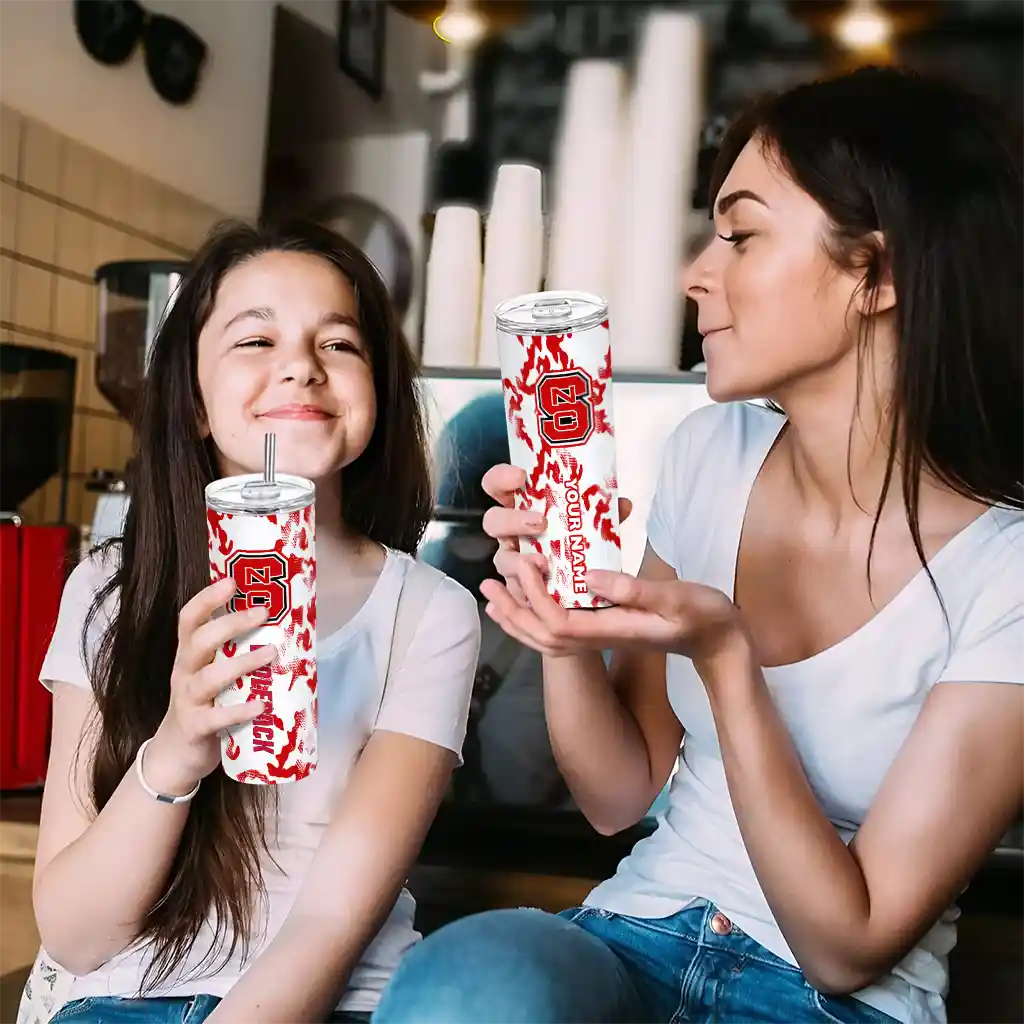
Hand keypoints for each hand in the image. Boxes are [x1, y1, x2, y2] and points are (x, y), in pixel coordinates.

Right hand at [146, 577, 276, 794]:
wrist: (176, 755)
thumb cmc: (205, 704)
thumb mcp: (213, 673)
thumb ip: (234, 653)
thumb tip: (282, 627)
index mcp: (189, 655)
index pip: (189, 620)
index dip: (207, 599)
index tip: (231, 581)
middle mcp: (185, 672)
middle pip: (200, 641)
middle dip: (231, 624)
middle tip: (263, 612)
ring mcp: (188, 700)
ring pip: (210, 677)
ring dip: (242, 663)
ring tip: (271, 653)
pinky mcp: (196, 728)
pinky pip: (216, 718)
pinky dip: (239, 711)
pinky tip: (261, 705)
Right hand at [480, 464, 632, 604]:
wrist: (600, 591)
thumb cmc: (588, 546)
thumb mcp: (601, 528)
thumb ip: (607, 516)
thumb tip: (622, 505)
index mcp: (523, 508)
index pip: (498, 486)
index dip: (501, 479)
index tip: (521, 476)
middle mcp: (512, 534)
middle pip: (493, 522)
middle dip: (511, 520)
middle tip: (540, 522)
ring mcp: (514, 562)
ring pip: (502, 560)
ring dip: (517, 561)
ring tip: (544, 564)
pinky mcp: (521, 590)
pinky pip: (513, 591)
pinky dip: (523, 590)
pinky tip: (537, 589)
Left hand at [481, 557, 747, 670]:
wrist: (717, 641)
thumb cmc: (703, 616)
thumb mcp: (675, 597)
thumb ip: (633, 589)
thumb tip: (588, 576)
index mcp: (612, 630)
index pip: (558, 622)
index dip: (535, 596)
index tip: (527, 563)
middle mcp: (599, 639)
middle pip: (541, 635)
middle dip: (512, 609)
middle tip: (489, 583)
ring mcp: (600, 638)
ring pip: (545, 637)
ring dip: (516, 615)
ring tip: (493, 592)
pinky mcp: (603, 631)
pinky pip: (557, 631)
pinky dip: (534, 617)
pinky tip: (526, 599)